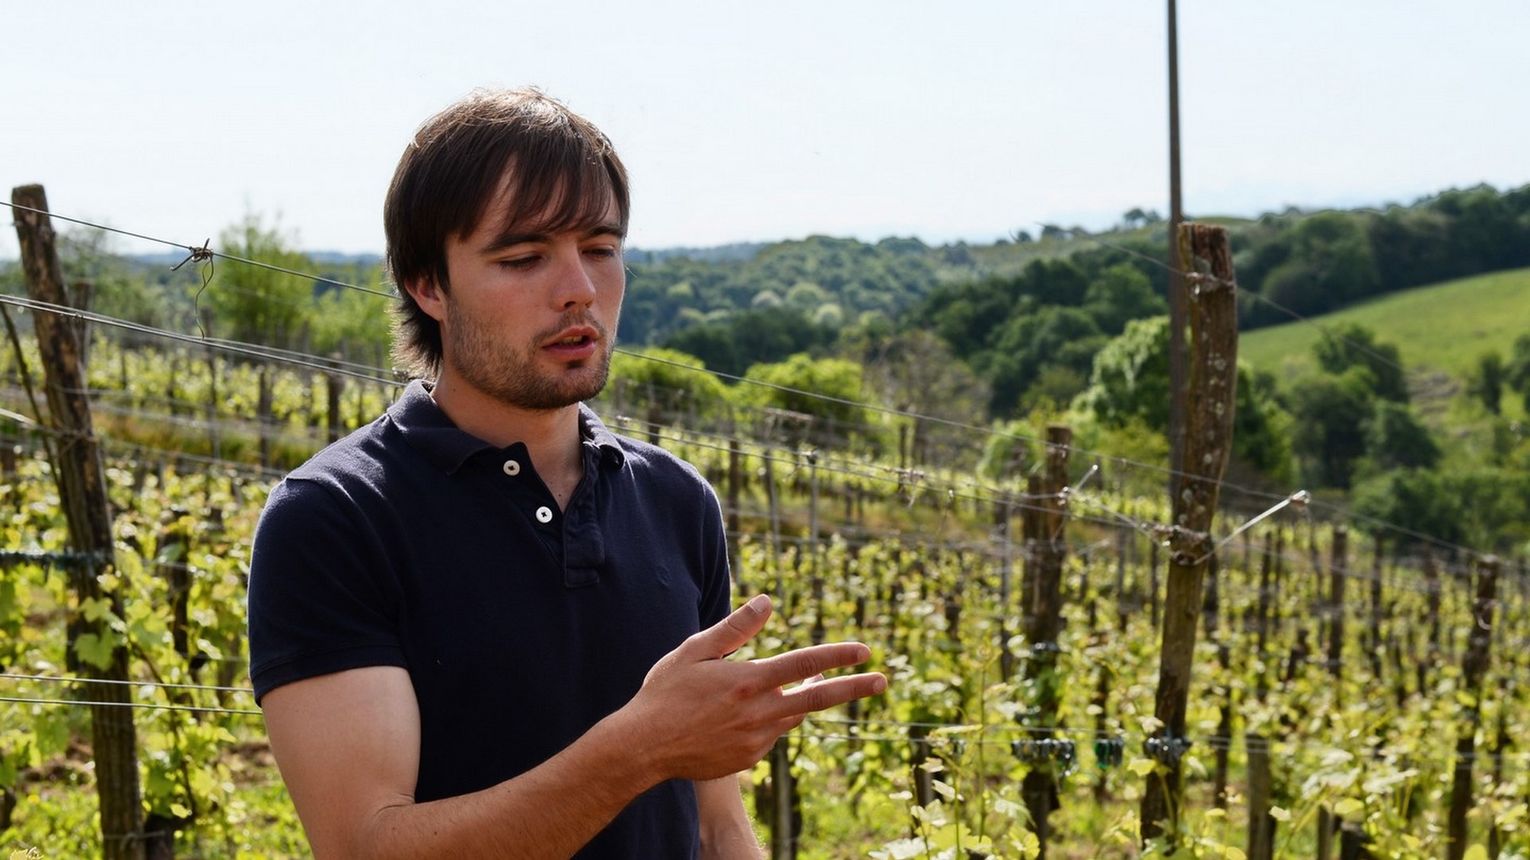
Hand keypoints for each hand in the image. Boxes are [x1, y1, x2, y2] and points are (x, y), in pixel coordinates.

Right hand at [619, 594, 885, 781]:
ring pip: (789, 714)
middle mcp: (758, 712)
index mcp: (747, 681)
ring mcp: (756, 740)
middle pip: (816, 697)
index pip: (804, 665)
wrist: (644, 747)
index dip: (837, 656)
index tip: (864, 651)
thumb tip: (767, 601)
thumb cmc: (665, 693)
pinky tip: (733, 717)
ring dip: (792, 700)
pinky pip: (769, 734)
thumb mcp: (694, 652)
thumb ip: (735, 628)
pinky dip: (765, 720)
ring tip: (765, 692)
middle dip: (853, 688)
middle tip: (882, 680)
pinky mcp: (749, 759)